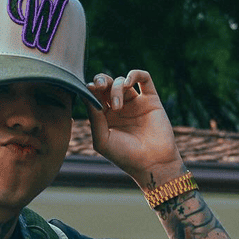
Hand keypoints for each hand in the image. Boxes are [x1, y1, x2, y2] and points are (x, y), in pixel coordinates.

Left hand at [86, 70, 183, 187]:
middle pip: (107, 84)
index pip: (95, 96)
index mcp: (105, 117)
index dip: (91, 89)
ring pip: (123, 82)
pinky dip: (135, 74)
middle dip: (101, 81)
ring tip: (117, 107)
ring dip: (117, 88)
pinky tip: (128, 83)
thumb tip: (86, 93)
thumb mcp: (102, 140)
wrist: (152, 164)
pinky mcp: (151, 100)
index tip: (89, 89)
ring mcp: (135, 103)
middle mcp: (120, 108)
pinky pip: (144, 78)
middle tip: (99, 86)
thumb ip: (94, 117)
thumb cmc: (124, 156)